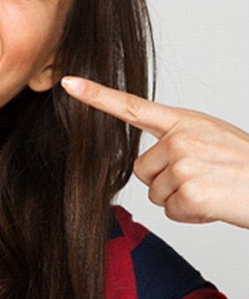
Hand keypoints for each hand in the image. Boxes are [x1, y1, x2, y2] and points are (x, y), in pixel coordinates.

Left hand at [61, 76, 248, 228]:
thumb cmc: (246, 164)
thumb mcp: (211, 137)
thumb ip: (176, 140)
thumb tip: (149, 166)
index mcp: (183, 121)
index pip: (131, 106)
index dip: (96, 96)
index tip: (69, 83)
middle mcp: (179, 138)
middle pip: (142, 170)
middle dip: (167, 182)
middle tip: (203, 178)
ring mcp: (184, 164)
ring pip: (155, 194)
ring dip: (181, 199)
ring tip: (213, 188)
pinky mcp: (190, 192)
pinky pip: (172, 211)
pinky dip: (192, 215)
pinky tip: (215, 204)